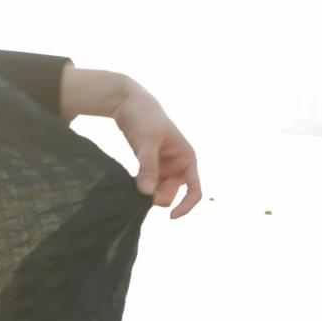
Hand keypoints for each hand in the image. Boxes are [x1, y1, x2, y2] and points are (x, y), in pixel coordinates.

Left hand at [111, 81, 201, 218]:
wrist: (128, 103)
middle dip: (157, 197)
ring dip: (146, 194)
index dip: (186, 206)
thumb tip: (146, 193)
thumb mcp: (147, 140)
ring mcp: (163, 167)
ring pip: (157, 191)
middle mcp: (178, 165)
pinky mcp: (148, 166)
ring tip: (129, 188)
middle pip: (171, 194)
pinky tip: (127, 187)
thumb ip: (147, 166)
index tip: (171, 217)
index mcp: (187, 159)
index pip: (194, 190)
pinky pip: (146, 185)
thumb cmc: (144, 116)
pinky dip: (139, 188)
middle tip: (136, 192)